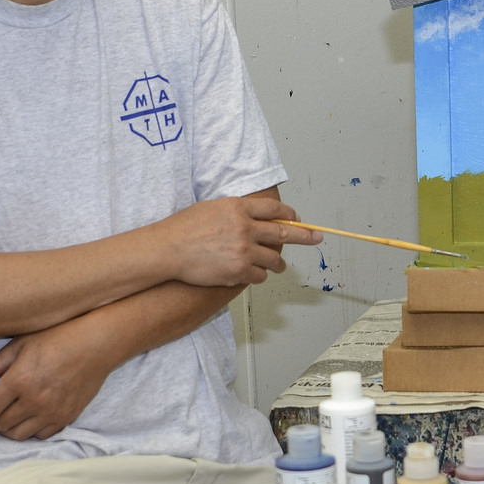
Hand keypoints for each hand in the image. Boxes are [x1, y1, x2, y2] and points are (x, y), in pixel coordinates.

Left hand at [0, 322, 114, 440]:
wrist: (96, 344)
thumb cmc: (58, 337)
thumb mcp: (23, 342)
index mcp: (19, 380)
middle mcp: (34, 400)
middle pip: (3, 425)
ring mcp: (52, 411)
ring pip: (21, 434)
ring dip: (9, 432)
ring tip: (7, 424)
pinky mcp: (67, 416)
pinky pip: (43, 435)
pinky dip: (31, 432)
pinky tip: (29, 422)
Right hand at [158, 195, 319, 288]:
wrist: (167, 250)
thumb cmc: (183, 229)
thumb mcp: (212, 208)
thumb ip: (237, 211)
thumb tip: (255, 217)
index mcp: (238, 207)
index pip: (274, 210)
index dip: (290, 215)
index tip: (297, 219)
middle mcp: (245, 227)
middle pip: (284, 232)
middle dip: (305, 236)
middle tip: (316, 238)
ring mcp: (243, 250)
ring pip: (273, 259)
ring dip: (277, 264)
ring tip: (278, 266)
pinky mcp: (239, 270)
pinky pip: (260, 276)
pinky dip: (259, 276)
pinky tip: (253, 275)